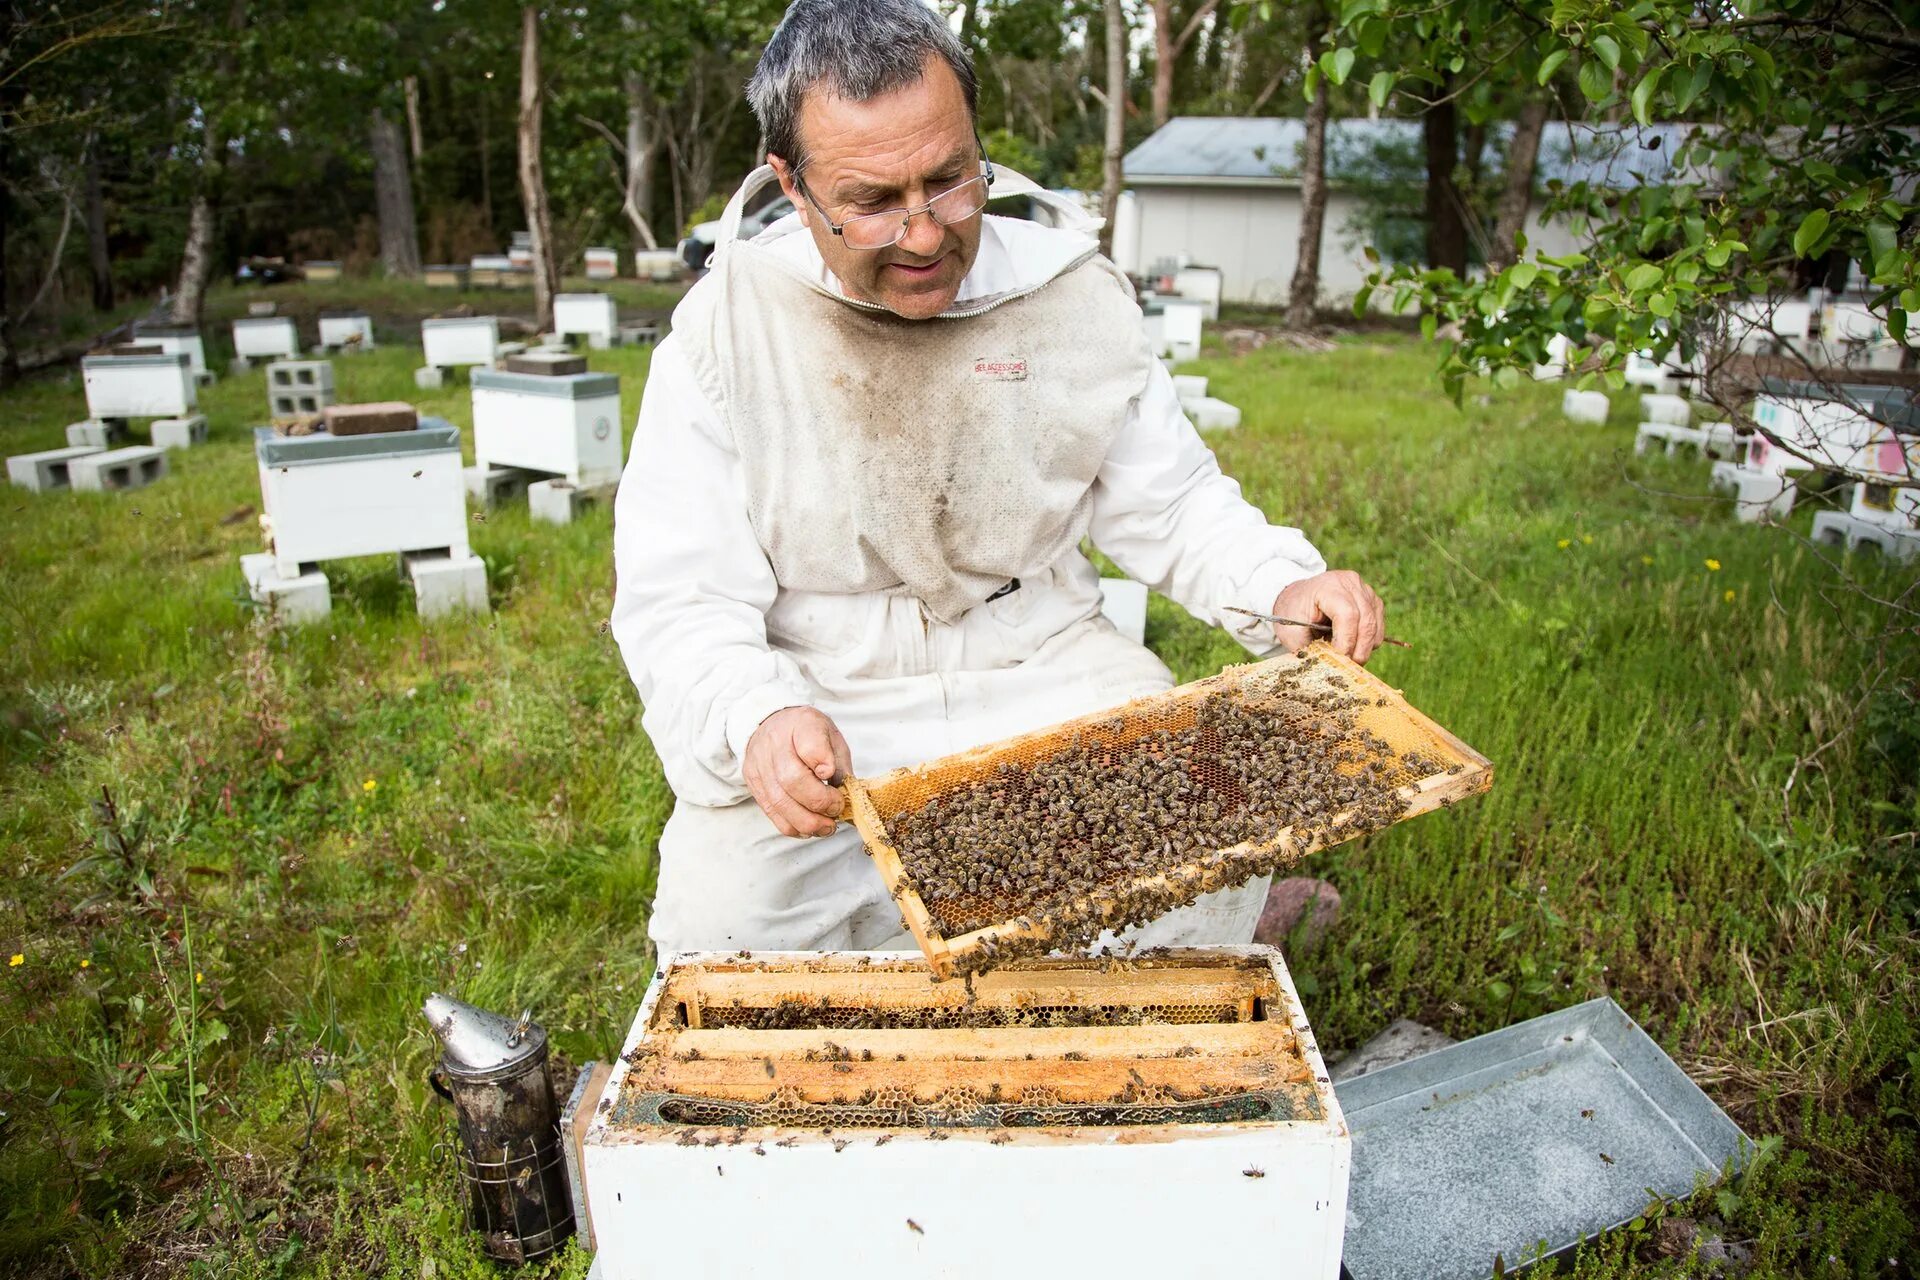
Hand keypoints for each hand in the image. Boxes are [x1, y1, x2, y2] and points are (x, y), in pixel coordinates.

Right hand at [743, 707, 854, 837]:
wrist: (771, 725)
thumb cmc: (807, 734)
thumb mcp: (831, 737)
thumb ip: (839, 764)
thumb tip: (847, 798)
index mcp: (802, 724)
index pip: (810, 744)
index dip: (822, 761)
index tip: (830, 773)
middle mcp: (775, 744)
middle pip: (792, 780)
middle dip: (819, 802)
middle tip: (836, 809)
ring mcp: (760, 766)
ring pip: (780, 802)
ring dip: (808, 822)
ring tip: (827, 827)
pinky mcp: (753, 785)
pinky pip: (772, 813)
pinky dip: (793, 826)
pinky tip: (809, 827)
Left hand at [1272, 570, 1386, 663]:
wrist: (1298, 597)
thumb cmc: (1293, 614)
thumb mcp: (1292, 632)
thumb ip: (1310, 650)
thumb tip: (1328, 671)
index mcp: (1328, 587)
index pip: (1347, 614)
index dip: (1346, 641)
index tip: (1339, 660)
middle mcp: (1350, 583)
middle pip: (1366, 621)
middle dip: (1358, 650)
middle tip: (1347, 667)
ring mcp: (1365, 590)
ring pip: (1375, 626)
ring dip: (1364, 648)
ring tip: (1345, 655)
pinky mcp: (1373, 600)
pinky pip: (1378, 626)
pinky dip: (1368, 642)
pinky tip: (1350, 643)